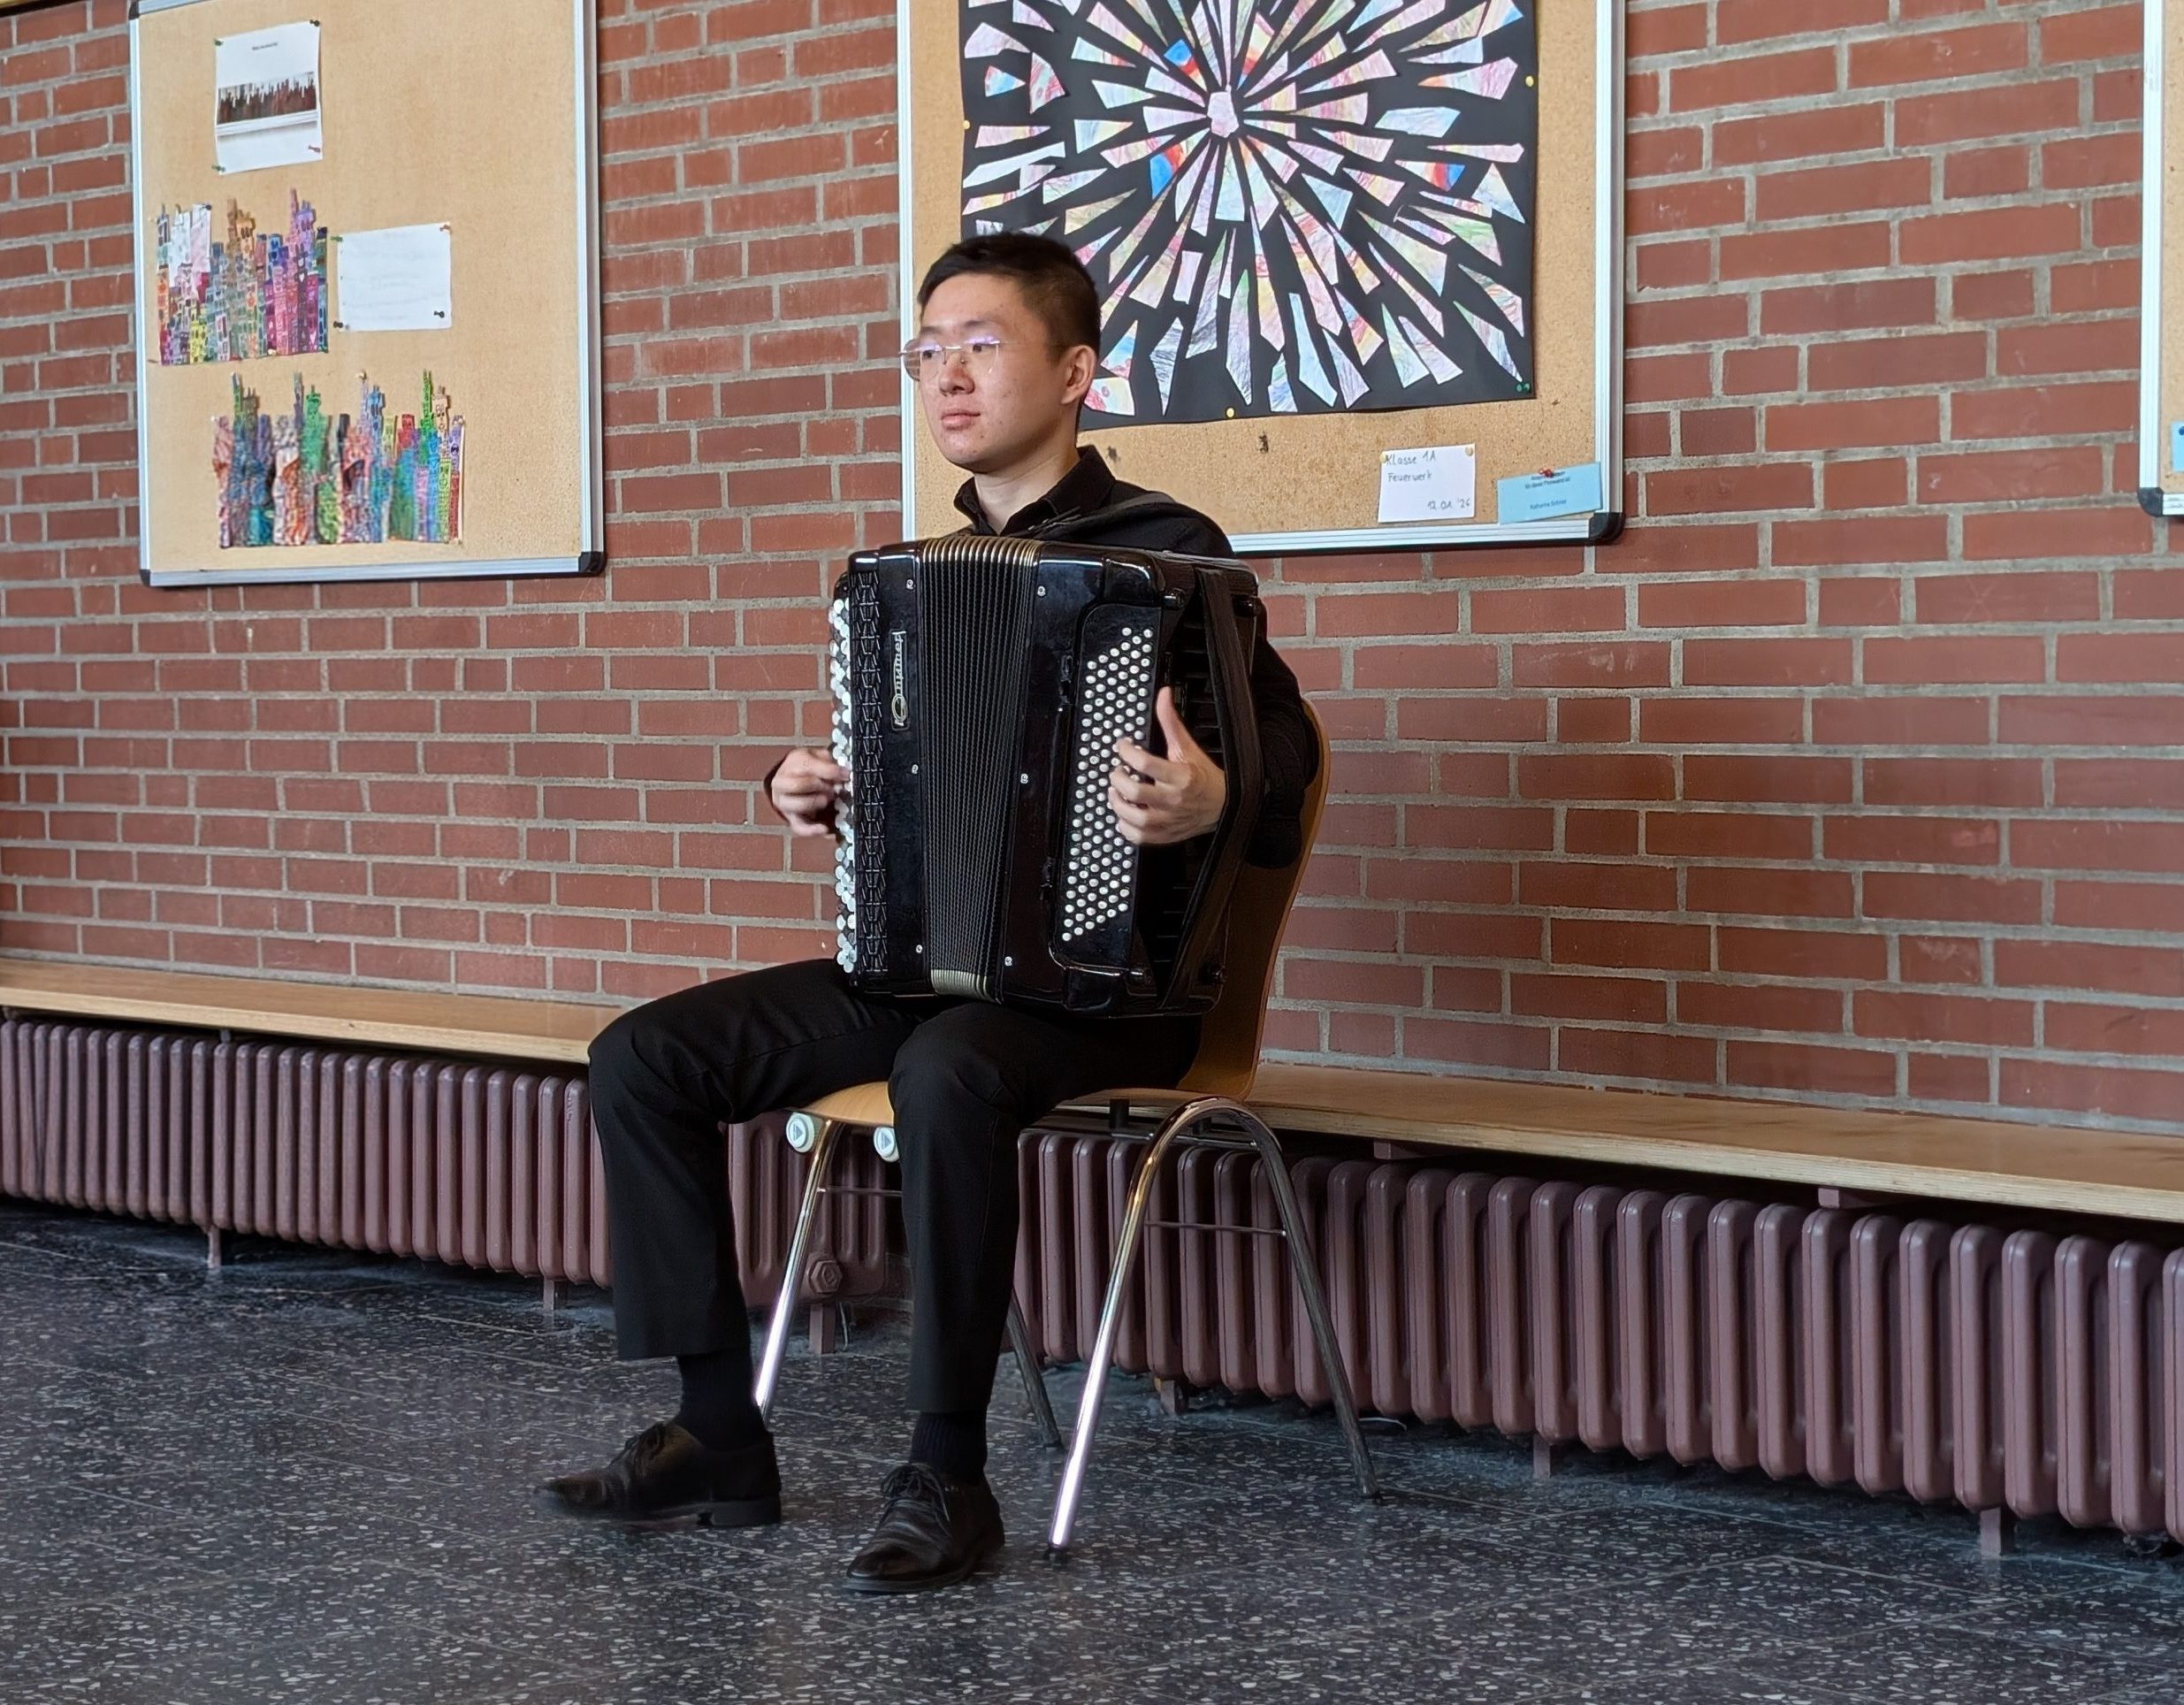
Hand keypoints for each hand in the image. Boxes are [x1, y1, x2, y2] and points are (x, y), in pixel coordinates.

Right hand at [771, 747, 847, 838]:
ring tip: (827, 800)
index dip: (831, 771)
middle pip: (798, 785)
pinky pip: (798, 827)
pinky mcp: (790, 818)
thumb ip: (829, 762)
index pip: (809, 766)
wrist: (792, 778)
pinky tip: (824, 829)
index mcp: (793, 763)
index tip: (846, 775)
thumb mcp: (819, 756)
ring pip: (796, 805)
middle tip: (832, 788)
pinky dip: (812, 830)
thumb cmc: (809, 767)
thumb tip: (844, 773)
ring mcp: (784, 802)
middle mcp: (782, 782)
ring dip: (815, 803)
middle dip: (820, 787)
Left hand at [1110, 687, 1225, 846]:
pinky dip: (1126, 827)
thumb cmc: (1204, 777)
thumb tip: (1164, 695)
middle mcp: (1173, 800)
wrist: (1223, 805)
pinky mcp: (1165, 834)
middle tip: (1118, 772)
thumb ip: (1171, 722)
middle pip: (1135, 792)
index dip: (1127, 751)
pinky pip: (1139, 836)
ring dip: (1118, 804)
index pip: (1145, 762)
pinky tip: (1126, 814)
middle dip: (1118, 779)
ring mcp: (1168, 820)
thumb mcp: (1187, 747)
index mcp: (1180, 776)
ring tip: (1117, 792)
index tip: (1123, 746)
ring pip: (1134, 818)